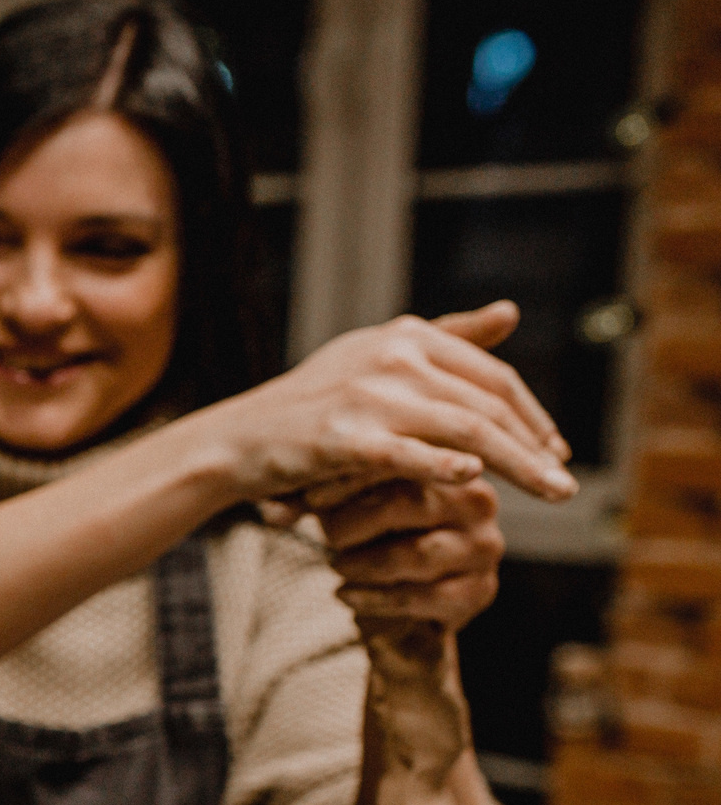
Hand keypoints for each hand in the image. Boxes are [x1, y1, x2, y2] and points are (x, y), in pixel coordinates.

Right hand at [198, 302, 573, 509]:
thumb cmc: (311, 407)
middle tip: (566, 484)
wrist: (238, 440)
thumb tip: (511, 312)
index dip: (532, 415)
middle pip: (488, 402)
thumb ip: (446, 337)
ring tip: (553, 493)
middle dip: (535, 445)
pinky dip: (443, 465)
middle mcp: (393, 356)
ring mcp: (367, 395)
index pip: (493, 375)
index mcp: (406, 336)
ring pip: (466, 428)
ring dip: (518, 464)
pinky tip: (474, 480)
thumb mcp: (378, 359)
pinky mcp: (342, 438)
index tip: (556, 451)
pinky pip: (406, 454)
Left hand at [309, 476, 505, 632]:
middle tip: (328, 537)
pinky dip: (375, 598)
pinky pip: (421, 596)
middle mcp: (478, 502)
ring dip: (364, 563)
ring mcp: (484, 548)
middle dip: (357, 523)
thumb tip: (269, 510)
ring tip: (338, 566)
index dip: (353, 479)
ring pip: (416, 553)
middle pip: (411, 502)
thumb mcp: (338, 510)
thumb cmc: (367, 540)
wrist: (395, 608)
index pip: (403, 460)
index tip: (310, 498)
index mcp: (448, 465)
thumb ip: (309, 503)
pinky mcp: (478, 593)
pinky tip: (347, 595)